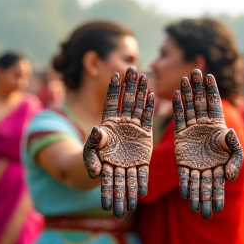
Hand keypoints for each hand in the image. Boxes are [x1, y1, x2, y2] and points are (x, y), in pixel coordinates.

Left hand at [83, 66, 153, 218]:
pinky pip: (147, 120)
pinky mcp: (144, 137)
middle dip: (130, 84)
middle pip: (126, 100)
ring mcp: (133, 129)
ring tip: (143, 75)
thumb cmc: (97, 163)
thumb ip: (94, 144)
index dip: (113, 89)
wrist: (112, 175)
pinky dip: (150, 108)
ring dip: (141, 91)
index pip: (110, 103)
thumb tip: (97, 130)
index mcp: (108, 125)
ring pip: (138, 107)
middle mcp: (122, 124)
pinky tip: (152, 95)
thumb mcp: (92, 154)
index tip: (115, 74)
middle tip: (133, 68)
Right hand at [173, 69, 242, 218]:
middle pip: (200, 102)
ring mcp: (191, 130)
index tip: (209, 75)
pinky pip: (178, 119)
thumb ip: (234, 146)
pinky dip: (177, 107)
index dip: (212, 90)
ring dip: (186, 93)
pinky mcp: (180, 137)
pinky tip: (175, 94)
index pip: (214, 104)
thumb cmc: (222, 168)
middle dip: (198, 86)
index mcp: (217, 127)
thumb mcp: (234, 157)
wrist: (204, 180)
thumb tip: (229, 133)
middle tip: (194, 70)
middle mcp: (204, 126)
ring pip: (189, 107)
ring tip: (184, 78)